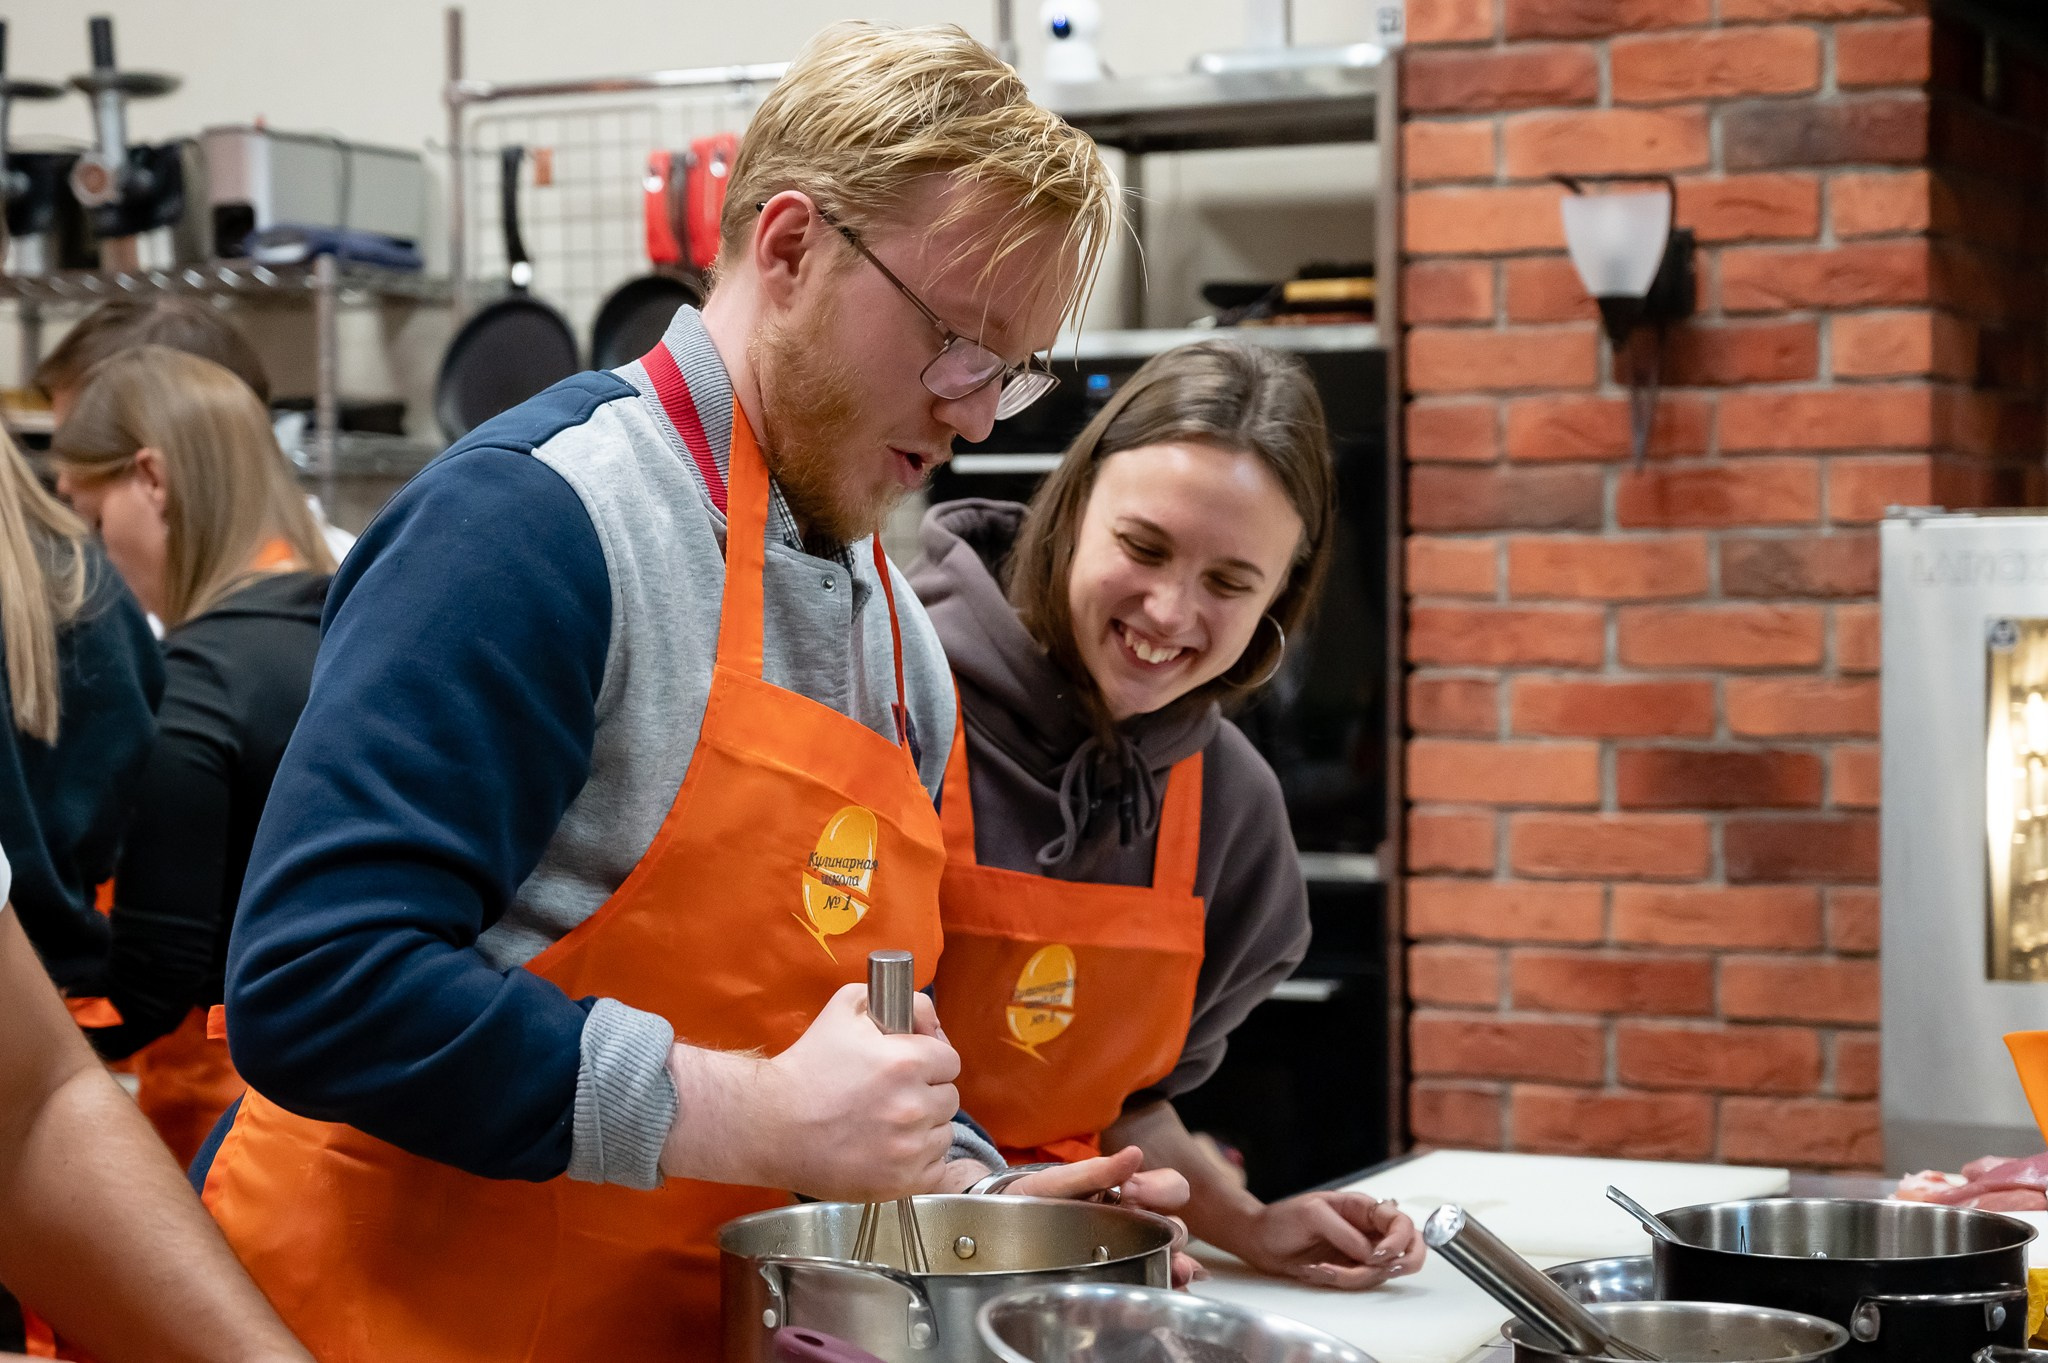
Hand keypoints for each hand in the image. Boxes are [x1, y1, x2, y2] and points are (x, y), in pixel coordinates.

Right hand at [662, 983, 959, 1200]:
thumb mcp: (847, 1008)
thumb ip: (901, 1000)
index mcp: (907, 1062)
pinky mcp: (900, 1183)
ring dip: (925, 1128)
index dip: (929, 1061)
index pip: (950, 1060)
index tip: (909, 1067)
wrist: (770, 1124)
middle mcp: (914, 1106)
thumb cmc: (807, 1065)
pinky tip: (895, 1152)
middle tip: (892, 1096)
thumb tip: (930, 1021)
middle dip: (926, 1093)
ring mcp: (909, 1149)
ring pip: (943, 1133)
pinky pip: (937, 1169)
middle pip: (949, 1098)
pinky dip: (922, 1162)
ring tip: (888, 1125)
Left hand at [1005, 1148, 1203, 1287]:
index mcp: (1125, 1192)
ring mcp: (1128, 1251)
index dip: (1161, 1191)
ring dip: (1177, 1262)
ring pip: (1168, 1254)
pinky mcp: (1118, 1277)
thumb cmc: (1031, 1198)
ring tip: (1176, 1271)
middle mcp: (1134, 1221)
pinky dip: (1168, 1285)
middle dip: (1173, 1234)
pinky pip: (1151, 1281)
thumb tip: (1135, 1153)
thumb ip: (1096, 1171)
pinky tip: (1172, 1289)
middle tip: (1157, 1239)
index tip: (1133, 1193)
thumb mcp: (1058, 1182)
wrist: (995, 1224)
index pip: (1169, 1188)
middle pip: (1174, 1225)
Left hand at [1233, 1191, 1424, 1289]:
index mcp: (1362, 1208)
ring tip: (1321, 1267)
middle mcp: (1368, 1231)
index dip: (1399, 1240)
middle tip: (1380, 1267)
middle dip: (1402, 1262)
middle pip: (1410, 1248)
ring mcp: (1361, 1253)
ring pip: (1382, 1272)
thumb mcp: (1311, 1214)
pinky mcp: (1350, 1270)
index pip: (1400, 1222)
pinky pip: (1362, 1283)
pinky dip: (1342, 1282)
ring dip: (1354, 1276)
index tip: (1379, 1254)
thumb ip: (1345, 1232)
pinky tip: (1318, 1271)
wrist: (1260, 1241)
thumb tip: (1371, 1253)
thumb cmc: (1283, 1219)